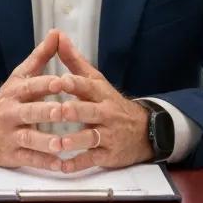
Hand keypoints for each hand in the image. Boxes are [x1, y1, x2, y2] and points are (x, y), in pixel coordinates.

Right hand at [0, 29, 75, 169]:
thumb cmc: (7, 99)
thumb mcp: (20, 76)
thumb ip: (41, 56)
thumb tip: (57, 33)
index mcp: (16, 92)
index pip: (32, 86)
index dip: (46, 84)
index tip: (63, 81)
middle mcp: (12, 113)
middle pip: (30, 112)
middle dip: (46, 112)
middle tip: (63, 111)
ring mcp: (12, 135)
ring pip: (29, 139)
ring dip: (47, 142)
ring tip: (64, 143)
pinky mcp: (12, 155)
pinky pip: (30, 159)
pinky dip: (45, 162)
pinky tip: (61, 164)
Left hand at [51, 32, 152, 172]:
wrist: (143, 130)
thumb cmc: (109, 102)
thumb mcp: (96, 80)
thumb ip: (74, 61)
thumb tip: (58, 36)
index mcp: (101, 93)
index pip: (88, 86)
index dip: (75, 83)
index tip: (60, 81)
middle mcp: (106, 113)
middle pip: (90, 111)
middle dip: (75, 111)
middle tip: (58, 110)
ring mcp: (108, 135)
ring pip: (91, 137)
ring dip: (75, 141)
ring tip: (59, 143)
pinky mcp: (108, 154)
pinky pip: (92, 159)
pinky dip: (78, 164)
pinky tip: (64, 167)